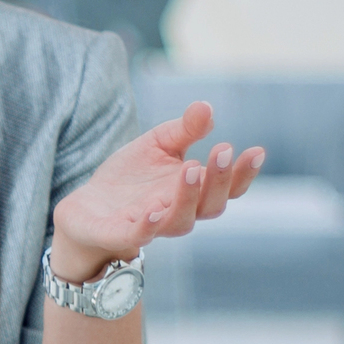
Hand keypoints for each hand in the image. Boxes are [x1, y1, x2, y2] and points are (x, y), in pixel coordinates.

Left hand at [50, 101, 264, 280]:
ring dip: (188, 197)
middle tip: (223, 150)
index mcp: (192, 191)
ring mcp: (151, 226)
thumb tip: (206, 107)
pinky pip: (139, 236)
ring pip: (180, 221)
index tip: (257, 151)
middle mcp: (178, 212)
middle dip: (220, 179)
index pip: (227, 187)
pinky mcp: (120, 234)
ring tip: (191, 168)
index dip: (243, 173)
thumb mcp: (157, 145)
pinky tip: (153, 209)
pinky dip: (148, 226)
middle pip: (211, 205)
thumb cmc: (130, 177)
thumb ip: (183, 130)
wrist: (86, 206)